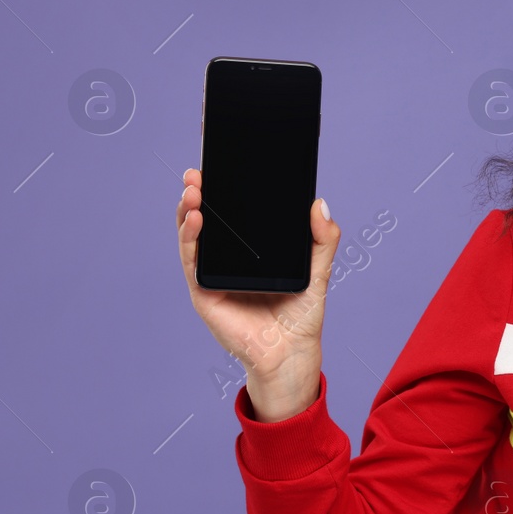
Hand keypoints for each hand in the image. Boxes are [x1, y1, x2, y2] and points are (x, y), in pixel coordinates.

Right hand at [175, 167, 339, 401]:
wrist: (291, 353)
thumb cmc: (301, 315)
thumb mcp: (318, 271)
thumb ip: (322, 240)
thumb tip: (320, 204)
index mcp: (252, 249)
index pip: (235, 213)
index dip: (226, 187)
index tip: (222, 160)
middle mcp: (229, 257)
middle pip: (209, 218)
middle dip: (200, 192)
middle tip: (199, 169)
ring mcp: (213, 272)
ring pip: (194, 234)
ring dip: (189, 209)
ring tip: (193, 188)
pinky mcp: (204, 290)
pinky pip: (193, 259)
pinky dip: (191, 238)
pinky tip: (196, 218)